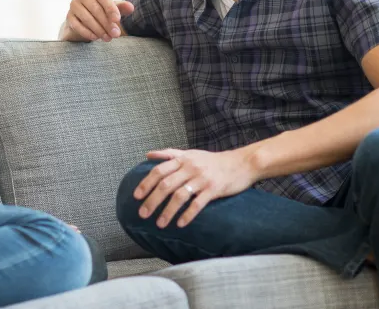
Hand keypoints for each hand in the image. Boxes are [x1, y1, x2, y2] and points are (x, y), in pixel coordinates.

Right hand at [61, 0, 135, 41]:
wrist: (86, 18)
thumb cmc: (102, 10)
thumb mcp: (114, 8)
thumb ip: (122, 7)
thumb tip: (131, 8)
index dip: (111, 8)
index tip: (117, 20)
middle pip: (95, 9)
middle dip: (107, 23)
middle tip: (116, 34)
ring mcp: (73, 4)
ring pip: (86, 18)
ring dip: (99, 29)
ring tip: (108, 38)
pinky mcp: (69, 16)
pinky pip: (77, 25)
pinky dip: (87, 32)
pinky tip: (96, 38)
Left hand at [134, 148, 258, 228]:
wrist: (242, 163)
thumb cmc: (213, 161)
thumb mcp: (191, 153)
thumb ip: (169, 154)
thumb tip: (148, 155)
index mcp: (183, 159)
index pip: (159, 171)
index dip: (146, 183)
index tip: (136, 196)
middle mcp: (190, 168)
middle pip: (166, 185)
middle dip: (152, 201)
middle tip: (142, 214)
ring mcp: (202, 179)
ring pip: (180, 196)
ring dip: (167, 211)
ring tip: (159, 224)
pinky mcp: (214, 189)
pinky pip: (198, 204)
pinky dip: (188, 214)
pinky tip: (180, 224)